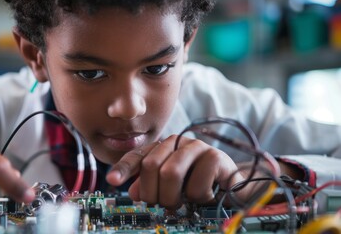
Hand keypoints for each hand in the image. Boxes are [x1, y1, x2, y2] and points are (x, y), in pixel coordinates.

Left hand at [106, 135, 244, 208]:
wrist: (233, 184)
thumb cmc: (199, 184)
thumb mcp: (170, 188)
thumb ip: (149, 187)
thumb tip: (132, 192)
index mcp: (163, 148)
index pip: (138, 156)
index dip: (123, 168)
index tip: (112, 180)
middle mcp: (177, 143)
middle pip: (151, 166)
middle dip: (153, 192)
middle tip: (163, 204)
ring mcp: (196, 147)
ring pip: (170, 173)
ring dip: (173, 196)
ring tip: (183, 201)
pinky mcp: (215, 157)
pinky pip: (195, 184)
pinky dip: (197, 198)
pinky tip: (204, 195)